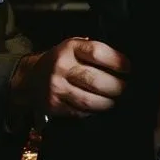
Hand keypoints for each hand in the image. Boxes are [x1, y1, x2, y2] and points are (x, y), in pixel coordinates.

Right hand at [11, 38, 128, 117]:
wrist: (31, 77)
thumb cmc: (63, 61)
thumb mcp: (75, 47)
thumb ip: (96, 51)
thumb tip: (125, 64)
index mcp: (70, 47)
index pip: (97, 53)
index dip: (117, 62)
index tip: (128, 69)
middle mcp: (61, 66)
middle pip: (95, 80)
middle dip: (116, 87)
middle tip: (125, 89)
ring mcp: (56, 87)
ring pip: (89, 100)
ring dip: (107, 103)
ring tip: (115, 100)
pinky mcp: (53, 105)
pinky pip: (80, 112)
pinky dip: (93, 112)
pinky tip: (99, 107)